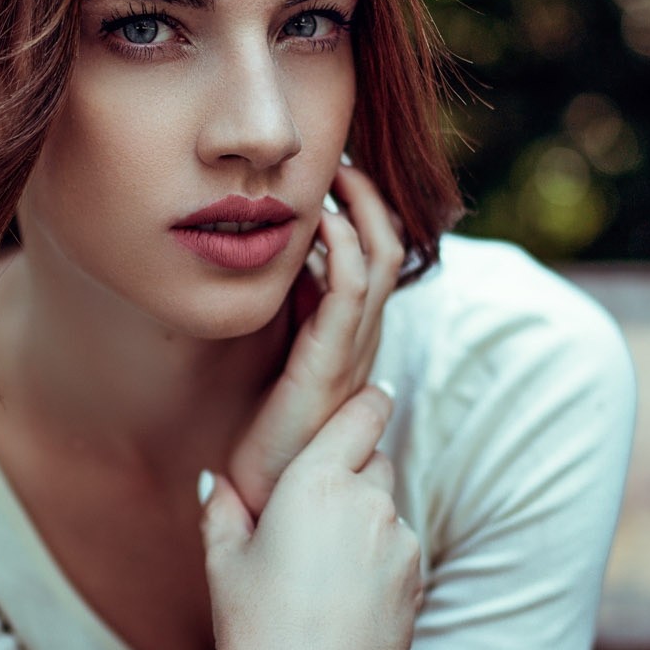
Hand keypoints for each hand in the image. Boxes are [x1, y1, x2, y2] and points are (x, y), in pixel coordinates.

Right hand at [198, 385, 422, 649]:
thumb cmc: (253, 629)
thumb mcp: (222, 562)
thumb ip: (222, 509)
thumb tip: (217, 481)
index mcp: (317, 481)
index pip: (364, 413)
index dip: (368, 401)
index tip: (370, 396)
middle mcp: (369, 501)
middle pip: (375, 460)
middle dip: (352, 471)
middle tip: (315, 506)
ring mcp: (399, 542)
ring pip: (387, 508)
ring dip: (365, 519)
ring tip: (323, 568)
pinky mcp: (416, 581)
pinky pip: (398, 549)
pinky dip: (378, 558)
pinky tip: (344, 597)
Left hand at [226, 159, 407, 518]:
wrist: (259, 493)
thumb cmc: (261, 434)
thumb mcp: (276, 356)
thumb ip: (288, 316)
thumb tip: (279, 266)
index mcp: (352, 333)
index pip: (376, 255)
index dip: (363, 209)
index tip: (334, 170)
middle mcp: (363, 337)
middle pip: (389, 246)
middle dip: (368, 196)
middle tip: (340, 156)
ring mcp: (353, 350)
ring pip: (380, 259)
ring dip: (360, 209)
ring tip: (335, 172)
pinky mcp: (330, 365)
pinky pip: (348, 291)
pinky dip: (338, 248)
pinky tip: (317, 222)